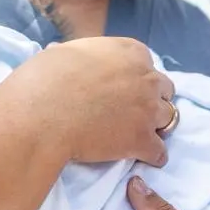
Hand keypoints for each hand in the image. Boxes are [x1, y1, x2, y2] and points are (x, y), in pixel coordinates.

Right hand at [20, 37, 175, 167]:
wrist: (42, 115)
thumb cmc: (45, 79)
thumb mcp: (64, 52)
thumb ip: (79, 56)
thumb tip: (61, 53)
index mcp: (130, 51)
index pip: (147, 63)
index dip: (135, 78)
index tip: (122, 89)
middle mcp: (146, 77)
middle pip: (164, 89)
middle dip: (151, 99)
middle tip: (131, 111)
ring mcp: (148, 109)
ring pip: (168, 118)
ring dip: (155, 126)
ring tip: (138, 135)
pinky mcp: (143, 140)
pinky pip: (160, 152)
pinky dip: (152, 156)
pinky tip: (140, 157)